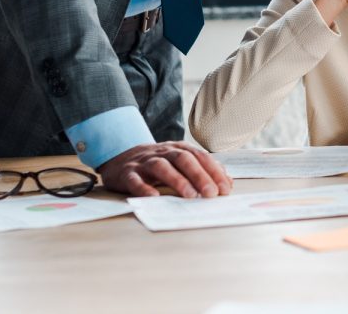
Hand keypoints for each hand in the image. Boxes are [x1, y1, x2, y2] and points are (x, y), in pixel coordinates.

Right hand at [97, 141, 233, 197]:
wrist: (120, 158)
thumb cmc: (157, 164)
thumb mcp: (180, 163)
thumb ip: (203, 171)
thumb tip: (228, 183)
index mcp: (178, 149)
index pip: (200, 157)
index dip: (213, 172)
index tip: (225, 189)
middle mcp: (163, 153)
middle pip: (183, 160)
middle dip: (199, 176)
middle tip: (211, 193)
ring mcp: (144, 162)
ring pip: (162, 167)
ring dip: (177, 180)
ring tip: (190, 196)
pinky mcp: (127, 174)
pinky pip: (135, 181)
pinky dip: (144, 189)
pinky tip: (154, 198)